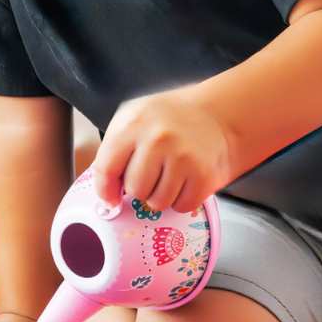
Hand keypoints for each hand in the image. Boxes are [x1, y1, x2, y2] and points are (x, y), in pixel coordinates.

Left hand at [91, 89, 232, 213]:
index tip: (111, 196)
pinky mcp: (203, 175)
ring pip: (157, 202)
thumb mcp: (135, 118)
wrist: (216, 115)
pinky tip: (186, 179)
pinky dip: (182, 198)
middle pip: (134, 189)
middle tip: (153, 172)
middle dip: (141, 187)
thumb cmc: (170, 120)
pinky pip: (181, 206)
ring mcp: (183, 157)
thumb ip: (114, 149)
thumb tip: (107, 192)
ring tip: (171, 174)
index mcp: (134, 122)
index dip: (105, 189)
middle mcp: (158, 139)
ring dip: (162, 195)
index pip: (106, 168)